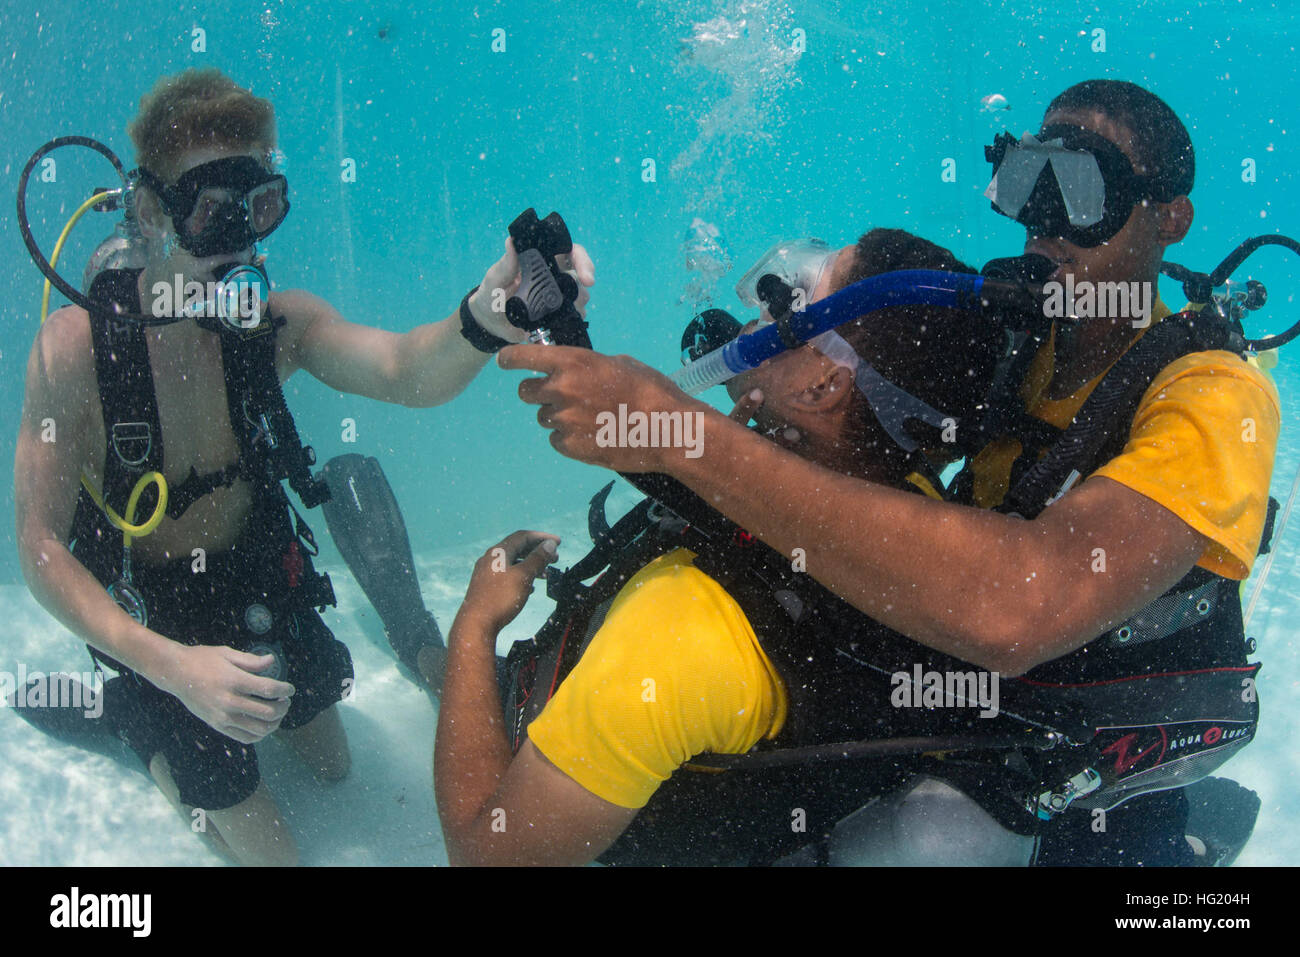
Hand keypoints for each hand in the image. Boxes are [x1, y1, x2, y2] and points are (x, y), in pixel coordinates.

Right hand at [166, 645, 294, 743]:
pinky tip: (264, 725)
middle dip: (283, 707)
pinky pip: (245, 737)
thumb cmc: (202, 660)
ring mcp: (223, 716)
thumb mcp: (227, 653)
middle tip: (286, 701)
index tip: (290, 689)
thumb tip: (272, 661)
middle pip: (268, 712)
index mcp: (234, 681)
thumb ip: (251, 660)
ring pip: (260, 729)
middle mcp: (230, 701)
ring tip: (277, 713)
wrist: (175, 673)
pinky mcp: (217, 725)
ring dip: (275, 723)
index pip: (269, 690)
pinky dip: (260, 734)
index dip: (285, 690)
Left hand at [458, 530, 560, 633]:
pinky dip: (521, 576)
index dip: (542, 537)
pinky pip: (507, 576)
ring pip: (513, 563)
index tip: (558, 542)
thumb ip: (537, 559)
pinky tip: (530, 587)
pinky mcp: (485, 587)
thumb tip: (550, 544)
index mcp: (498, 552)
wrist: (476, 624)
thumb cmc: (499, 599)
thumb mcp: (523, 576)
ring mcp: (486, 573)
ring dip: (531, 565)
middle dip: (538, 552)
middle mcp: (490, 559)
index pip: (523, 537)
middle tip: (555, 558)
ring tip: (546, 573)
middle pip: (518, 549)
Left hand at [467, 237, 594, 341]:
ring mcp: (557, 294)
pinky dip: (575, 317)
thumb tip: (511, 242)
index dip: (582, 259)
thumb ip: (505, 265)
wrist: (489, 322)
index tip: (586, 277)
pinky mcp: (558, 312)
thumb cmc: (490, 294)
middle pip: (580, 273)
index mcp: (541, 259)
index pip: (569, 250)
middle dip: (585, 284)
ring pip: (581, 294)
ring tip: (567, 311)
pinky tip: (565, 321)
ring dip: (579, 302)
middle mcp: (553, 274)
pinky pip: (575, 313)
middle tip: (580, 299)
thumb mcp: (494, 279)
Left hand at [498, 344, 709, 471]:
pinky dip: (569, 438)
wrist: (666, 430)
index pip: (522, 358)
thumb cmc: (650, 390)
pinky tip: (593, 435)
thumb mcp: (620, 363)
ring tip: (590, 419)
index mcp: (571, 362)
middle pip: (525, 392)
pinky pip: (556, 440)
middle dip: (538, 393)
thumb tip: (577, 372)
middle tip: (559, 396)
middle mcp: (560, 389)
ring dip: (559, 416)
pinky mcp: (569, 446)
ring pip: (544, 418)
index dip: (509, 359)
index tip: (505, 362)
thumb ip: (588, 366)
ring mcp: (562, 420)